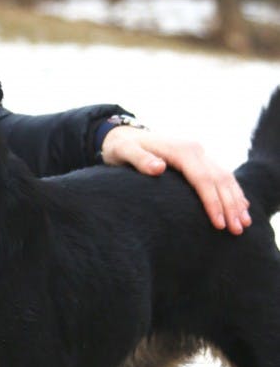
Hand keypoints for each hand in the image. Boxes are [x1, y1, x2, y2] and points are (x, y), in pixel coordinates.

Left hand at [100, 127, 251, 234]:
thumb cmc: (122, 148)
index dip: (212, 202)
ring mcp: (200, 154)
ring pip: (225, 178)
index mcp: (181, 149)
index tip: (218, 224)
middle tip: (236, 231)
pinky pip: (222, 176)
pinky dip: (234, 192)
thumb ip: (140, 160)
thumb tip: (158, 168)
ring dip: (236, 201)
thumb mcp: (124, 152)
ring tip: (243, 224)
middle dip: (230, 206)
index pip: (202, 179)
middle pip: (219, 179)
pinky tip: (242, 206)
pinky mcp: (200, 160)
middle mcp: (195, 149)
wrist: (124, 135)